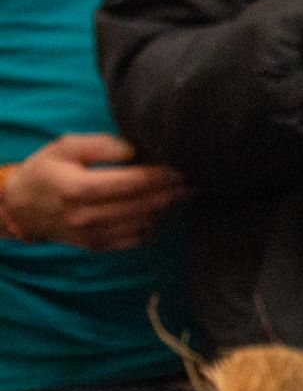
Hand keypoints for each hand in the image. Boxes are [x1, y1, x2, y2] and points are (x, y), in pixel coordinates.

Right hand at [3, 134, 185, 250]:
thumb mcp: (65, 147)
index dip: (160, 176)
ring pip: (143, 224)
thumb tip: (133, 150)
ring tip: (184, 195)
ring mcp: (93, 235)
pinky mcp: (98, 246)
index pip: (131, 183)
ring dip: (167, 210)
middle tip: (193, 182)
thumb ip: (99, 144)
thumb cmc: (47, 170)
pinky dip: (155, 227)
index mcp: (77, 189)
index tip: (180, 167)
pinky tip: (164, 212)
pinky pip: (136, 240)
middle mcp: (86, 216)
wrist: (23, 207)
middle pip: (142, 205)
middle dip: (171, 194)